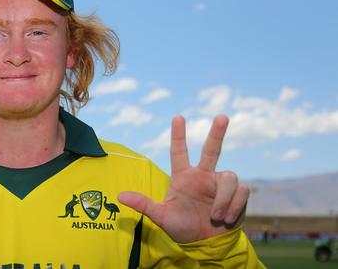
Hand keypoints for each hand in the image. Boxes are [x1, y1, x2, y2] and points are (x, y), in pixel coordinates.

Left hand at [117, 115, 248, 242]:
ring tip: (216, 217)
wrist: (205, 244)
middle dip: (217, 132)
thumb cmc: (182, 227)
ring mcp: (220, 184)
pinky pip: (242, 191)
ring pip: (229, 177)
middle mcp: (203, 176)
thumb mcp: (161, 216)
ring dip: (223, 198)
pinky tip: (226, 219)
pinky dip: (234, 205)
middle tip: (222, 116)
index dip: (178, 135)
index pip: (179, 152)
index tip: (177, 117)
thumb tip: (119, 196)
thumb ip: (144, 205)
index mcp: (184, 177)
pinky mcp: (237, 195)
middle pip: (212, 149)